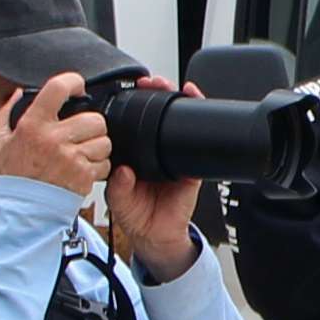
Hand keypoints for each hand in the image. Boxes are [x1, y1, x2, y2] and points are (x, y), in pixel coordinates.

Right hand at [0, 73, 111, 197]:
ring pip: (104, 141)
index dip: (73, 82)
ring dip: (97, 147)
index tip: (77, 87)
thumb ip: (6, 115)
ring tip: (82, 154)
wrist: (19, 213)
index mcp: (33, 125)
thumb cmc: (9, 179)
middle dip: (92, 125)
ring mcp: (71, 158)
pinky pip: (105, 164)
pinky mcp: (83, 177)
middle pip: (94, 118)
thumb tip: (18, 93)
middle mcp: (53, 139)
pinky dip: (98, 167)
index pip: (58, 88)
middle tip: (82, 133)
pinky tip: (83, 170)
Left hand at [95, 78, 207, 272]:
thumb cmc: (135, 215)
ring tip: (175, 88)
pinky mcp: (192, 168)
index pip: (134, 121)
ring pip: (178, 122)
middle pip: (157, 114)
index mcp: (133, 154)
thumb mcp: (118, 201)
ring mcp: (173, 156)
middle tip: (152, 83)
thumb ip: (118, 188)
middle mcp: (153, 150)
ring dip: (178, 100)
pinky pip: (198, 144)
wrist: (157, 237)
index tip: (131, 90)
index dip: (133, 103)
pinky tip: (197, 106)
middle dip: (157, 92)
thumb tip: (124, 171)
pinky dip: (201, 125)